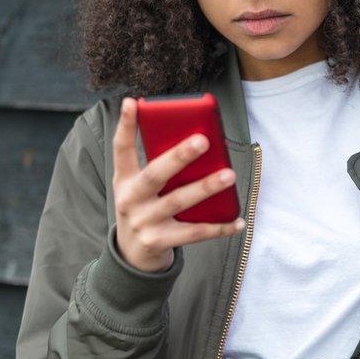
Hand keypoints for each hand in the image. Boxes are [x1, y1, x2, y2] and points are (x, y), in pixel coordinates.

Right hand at [111, 96, 245, 272]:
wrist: (131, 256)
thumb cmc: (144, 209)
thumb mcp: (139, 188)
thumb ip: (160, 168)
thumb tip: (197, 143)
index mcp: (124, 179)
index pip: (121, 148)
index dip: (126, 125)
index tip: (132, 102)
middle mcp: (130, 199)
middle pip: (155, 174)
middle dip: (179, 157)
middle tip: (203, 140)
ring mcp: (143, 222)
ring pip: (178, 202)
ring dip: (205, 188)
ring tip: (229, 175)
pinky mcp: (159, 241)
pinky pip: (193, 233)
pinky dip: (218, 227)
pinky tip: (238, 221)